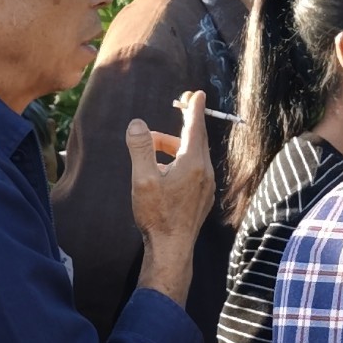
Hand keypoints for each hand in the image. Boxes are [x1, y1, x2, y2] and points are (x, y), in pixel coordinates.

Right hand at [127, 90, 213, 302]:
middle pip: (196, 139)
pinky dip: (179, 161)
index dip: (194, 108)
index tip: (198, 94)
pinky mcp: (201, 197)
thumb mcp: (143, 179)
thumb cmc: (157, 215)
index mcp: (193, 163)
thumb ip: (140, 149)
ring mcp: (205, 186)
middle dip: (186, 122)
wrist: (171, 249)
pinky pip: (193, 170)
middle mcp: (204, 172)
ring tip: (151, 148)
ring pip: (192, 156)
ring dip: (174, 146)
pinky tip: (161, 171)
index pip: (195, 127)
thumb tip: (137, 124)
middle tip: (179, 107)